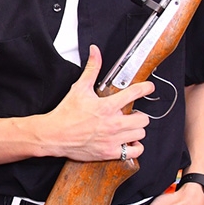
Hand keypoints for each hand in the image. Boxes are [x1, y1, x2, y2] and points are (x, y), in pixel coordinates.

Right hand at [40, 45, 152, 162]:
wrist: (54, 135)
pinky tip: (129, 141)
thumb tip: (95, 52)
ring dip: (136, 130)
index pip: (134, 94)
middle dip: (139, 114)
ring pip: (140, 134)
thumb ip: (91, 69)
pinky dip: (135, 147)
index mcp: (107, 106)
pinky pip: (134, 151)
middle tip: (132, 114)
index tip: (149, 87)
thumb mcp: (79, 88)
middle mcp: (113, 123)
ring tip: (129, 127)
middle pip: (143, 118)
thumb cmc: (66, 114)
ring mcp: (112, 139)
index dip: (145, 88)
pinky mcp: (110, 152)